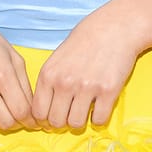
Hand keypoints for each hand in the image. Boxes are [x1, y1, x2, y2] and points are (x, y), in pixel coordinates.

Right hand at [0, 2, 35, 132]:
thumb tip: (31, 109)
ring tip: (0, 112)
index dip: (30, 119)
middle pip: (6, 123)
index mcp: (2, 73)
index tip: (31, 120)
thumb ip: (23, 82)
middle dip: (15, 122)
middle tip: (15, 116)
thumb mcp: (11, 54)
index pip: (22, 111)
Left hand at [32, 3, 137, 129]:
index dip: (45, 119)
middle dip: (63, 122)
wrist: (114, 28)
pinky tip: (100, 106)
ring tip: (86, 108)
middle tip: (71, 112)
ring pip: (76, 124)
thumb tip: (44, 114)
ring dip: (81, 120)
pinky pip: (99, 120)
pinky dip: (99, 118)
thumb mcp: (57, 58)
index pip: (38, 112)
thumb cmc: (85, 42)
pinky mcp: (108, 91)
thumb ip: (49, 83)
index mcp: (48, 74)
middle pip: (56, 122)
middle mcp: (65, 82)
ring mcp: (87, 87)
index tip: (54, 115)